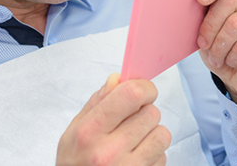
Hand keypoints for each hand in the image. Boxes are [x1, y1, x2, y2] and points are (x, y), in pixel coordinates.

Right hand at [56, 73, 170, 165]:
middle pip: (151, 113)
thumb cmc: (74, 163)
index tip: (143, 90)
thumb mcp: (73, 131)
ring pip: (162, 134)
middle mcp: (109, 152)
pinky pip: (163, 157)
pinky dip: (154, 155)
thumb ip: (96, 102)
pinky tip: (136, 159)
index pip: (131, 95)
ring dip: (152, 133)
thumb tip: (117, 79)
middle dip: (144, 112)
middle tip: (131, 121)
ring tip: (134, 141)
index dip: (143, 87)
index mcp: (90, 131)